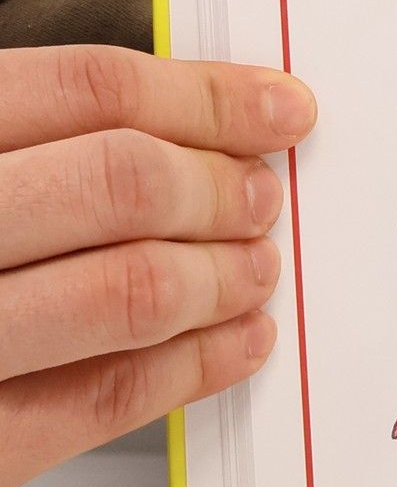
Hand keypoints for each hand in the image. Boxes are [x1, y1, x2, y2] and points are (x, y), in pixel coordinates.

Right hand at [0, 46, 316, 486]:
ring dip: (220, 275)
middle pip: (119, 182)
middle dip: (220, 186)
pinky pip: (96, 398)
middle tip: (263, 196)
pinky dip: (192, 367)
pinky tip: (236, 343)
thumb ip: (22, 142)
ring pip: (125, 289)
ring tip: (256, 266)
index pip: (83, 88)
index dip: (204, 95)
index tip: (281, 108)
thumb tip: (181, 122)